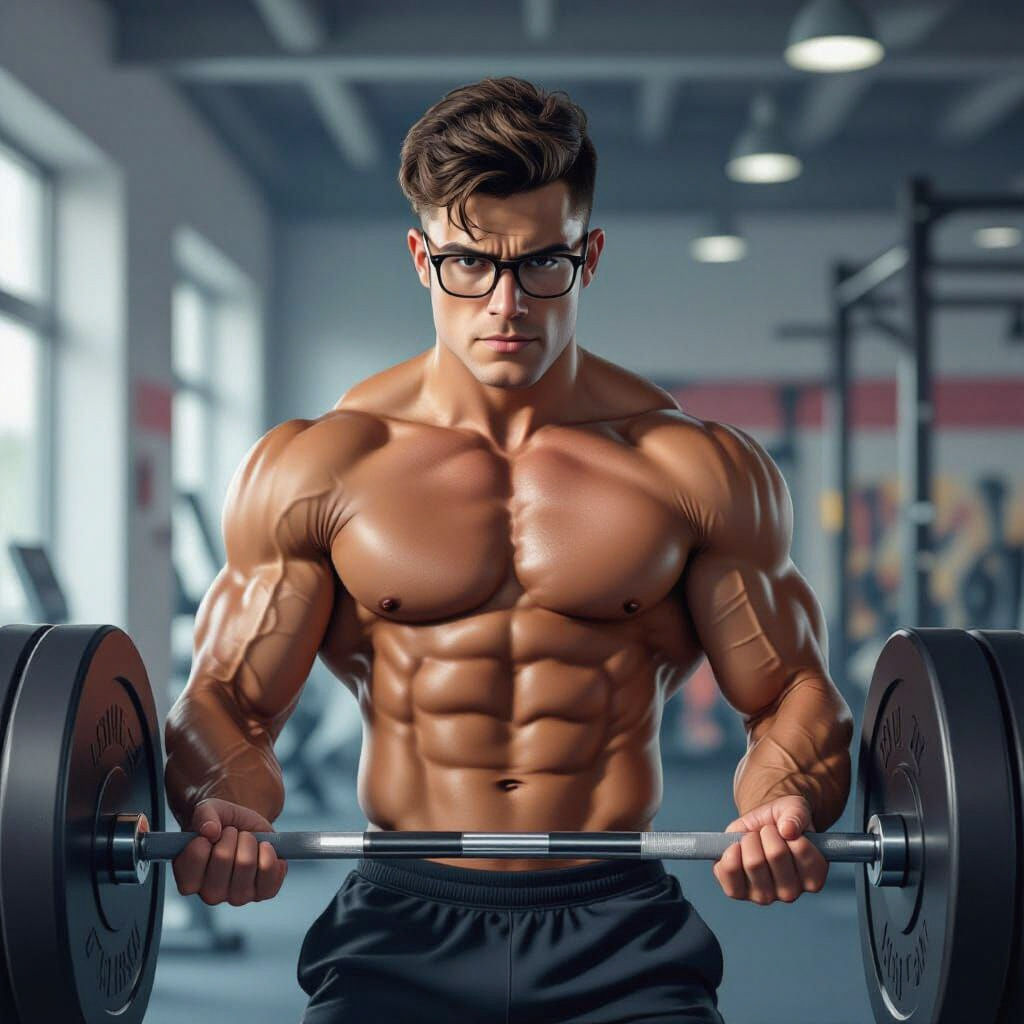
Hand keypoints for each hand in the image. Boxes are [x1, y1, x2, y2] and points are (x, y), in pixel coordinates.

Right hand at [171, 798, 288, 905]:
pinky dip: (270, 853)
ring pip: (246, 864)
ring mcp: (237, 897)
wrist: (248, 827)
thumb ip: (204, 816)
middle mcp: (210, 894)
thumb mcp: (209, 810)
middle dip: (230, 835)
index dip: (202, 843)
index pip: (191, 865)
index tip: (209, 834)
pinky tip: (264, 847)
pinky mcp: (263, 893)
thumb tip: (210, 831)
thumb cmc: (222, 823)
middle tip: (231, 834)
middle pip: (223, 858)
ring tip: (246, 839)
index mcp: (188, 879)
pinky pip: (270, 875)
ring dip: (249, 841)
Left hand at [711, 795, 827, 904]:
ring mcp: (765, 896)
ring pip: (753, 863)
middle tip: (767, 832)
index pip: (801, 849)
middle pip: (776, 854)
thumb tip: (788, 829)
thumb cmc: (782, 822)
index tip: (786, 829)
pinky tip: (735, 848)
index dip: (789, 830)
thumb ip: (796, 816)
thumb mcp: (795, 809)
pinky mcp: (739, 893)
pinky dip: (729, 854)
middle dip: (768, 833)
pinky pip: (729, 873)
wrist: (759, 826)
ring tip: (753, 839)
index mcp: (813, 876)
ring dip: (749, 840)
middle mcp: (791, 892)